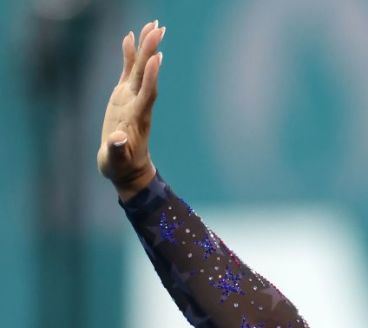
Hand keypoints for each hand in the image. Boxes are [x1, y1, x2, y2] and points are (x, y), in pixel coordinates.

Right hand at [97, 20, 165, 200]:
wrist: (127, 169)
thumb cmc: (120, 166)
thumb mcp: (116, 161)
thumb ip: (117, 149)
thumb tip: (117, 139)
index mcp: (137, 118)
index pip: (147, 93)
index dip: (151, 76)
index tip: (157, 57)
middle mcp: (138, 104)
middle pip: (146, 74)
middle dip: (152, 51)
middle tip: (158, 28)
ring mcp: (131, 99)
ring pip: (139, 69)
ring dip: (145, 48)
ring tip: (151, 26)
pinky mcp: (123, 97)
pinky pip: (127, 72)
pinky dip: (129, 55)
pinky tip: (129, 38)